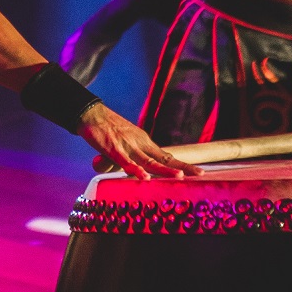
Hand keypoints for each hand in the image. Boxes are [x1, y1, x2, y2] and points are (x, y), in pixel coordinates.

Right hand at [80, 104, 197, 177]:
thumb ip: (130, 158)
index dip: (181, 164)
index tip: (198, 172)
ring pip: (149, 161)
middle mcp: (140, 143)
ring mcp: (127, 146)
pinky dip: (135, 170)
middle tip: (200, 174)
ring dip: (164, 170)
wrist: (90, 113)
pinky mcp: (113, 148)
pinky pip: (126, 162)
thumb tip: (132, 172)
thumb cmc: (106, 129)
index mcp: (144, 142)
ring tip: (179, 177)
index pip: (166, 156)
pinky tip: (144, 177)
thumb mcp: (124, 143)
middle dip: (182, 167)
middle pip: (164, 159)